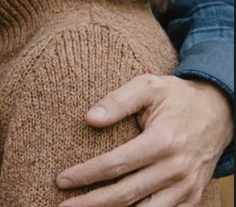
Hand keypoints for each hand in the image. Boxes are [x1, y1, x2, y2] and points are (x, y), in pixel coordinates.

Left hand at [56, 74, 232, 206]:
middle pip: (125, 194)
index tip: (62, 179)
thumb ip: (118, 100)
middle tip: (63, 205)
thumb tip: (89, 118)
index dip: (86, 174)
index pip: (116, 164)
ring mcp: (186, 187)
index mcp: (162, 141)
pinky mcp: (192, 197)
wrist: (219, 111)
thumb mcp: (148, 86)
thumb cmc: (177, 96)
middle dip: (91, 202)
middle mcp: (176, 169)